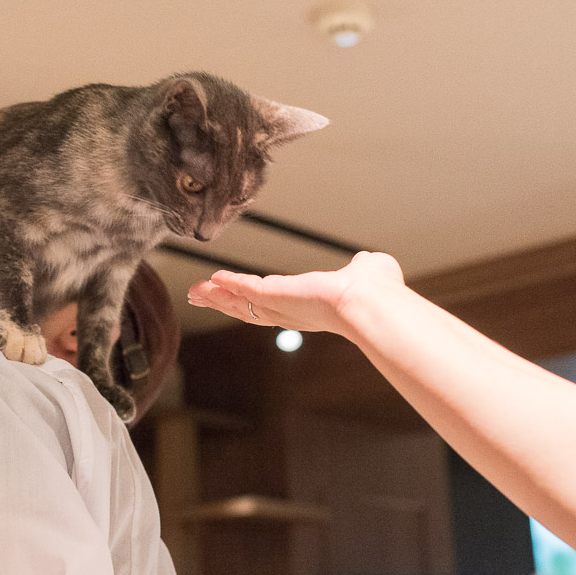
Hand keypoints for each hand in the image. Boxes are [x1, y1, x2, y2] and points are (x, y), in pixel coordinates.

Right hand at [187, 251, 403, 334]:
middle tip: (201, 296)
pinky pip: (247, 290)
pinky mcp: (276, 296)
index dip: (252, 301)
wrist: (373, 303)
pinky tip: (212, 279)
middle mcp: (293, 312)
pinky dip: (230, 283)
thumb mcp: (365, 271)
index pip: (274, 305)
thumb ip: (360, 268)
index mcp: (311, 308)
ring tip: (195, 290)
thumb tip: (365, 262)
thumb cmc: (380, 293)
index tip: (236, 296)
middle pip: (249, 309)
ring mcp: (283, 307)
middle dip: (224, 302)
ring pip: (242, 303)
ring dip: (218, 296)